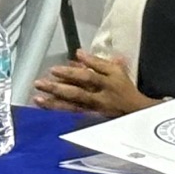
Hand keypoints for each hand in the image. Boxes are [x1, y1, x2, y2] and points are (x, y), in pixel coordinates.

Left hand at [32, 50, 152, 117]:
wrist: (137, 112)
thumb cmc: (125, 88)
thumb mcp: (117, 70)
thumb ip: (97, 62)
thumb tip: (79, 53)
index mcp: (107, 82)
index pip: (88, 77)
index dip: (72, 73)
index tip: (54, 69)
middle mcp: (100, 97)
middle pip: (77, 93)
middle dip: (58, 89)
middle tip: (40, 83)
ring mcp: (94, 110)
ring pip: (73, 107)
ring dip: (54, 103)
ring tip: (38, 98)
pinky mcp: (91, 120)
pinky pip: (73, 116)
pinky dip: (59, 112)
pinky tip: (46, 109)